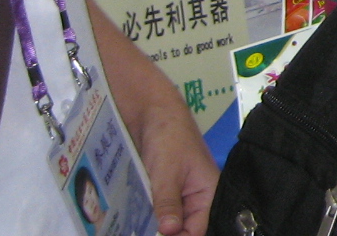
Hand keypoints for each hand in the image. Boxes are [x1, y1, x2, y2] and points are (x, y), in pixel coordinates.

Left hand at [132, 96, 218, 235]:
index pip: (197, 230)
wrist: (153, 113)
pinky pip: (156, 213)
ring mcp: (178, 196)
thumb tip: (169, 233)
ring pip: (168, 223)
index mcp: (208, 193)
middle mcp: (196, 198)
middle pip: (184, 229)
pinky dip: (145, 220)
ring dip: (152, 228)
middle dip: (166, 233)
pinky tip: (129, 225)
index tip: (158, 235)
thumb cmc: (169, 138)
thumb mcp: (167, 172)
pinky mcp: (162, 192)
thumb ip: (168, 203)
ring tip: (133, 227)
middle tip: (142, 228)